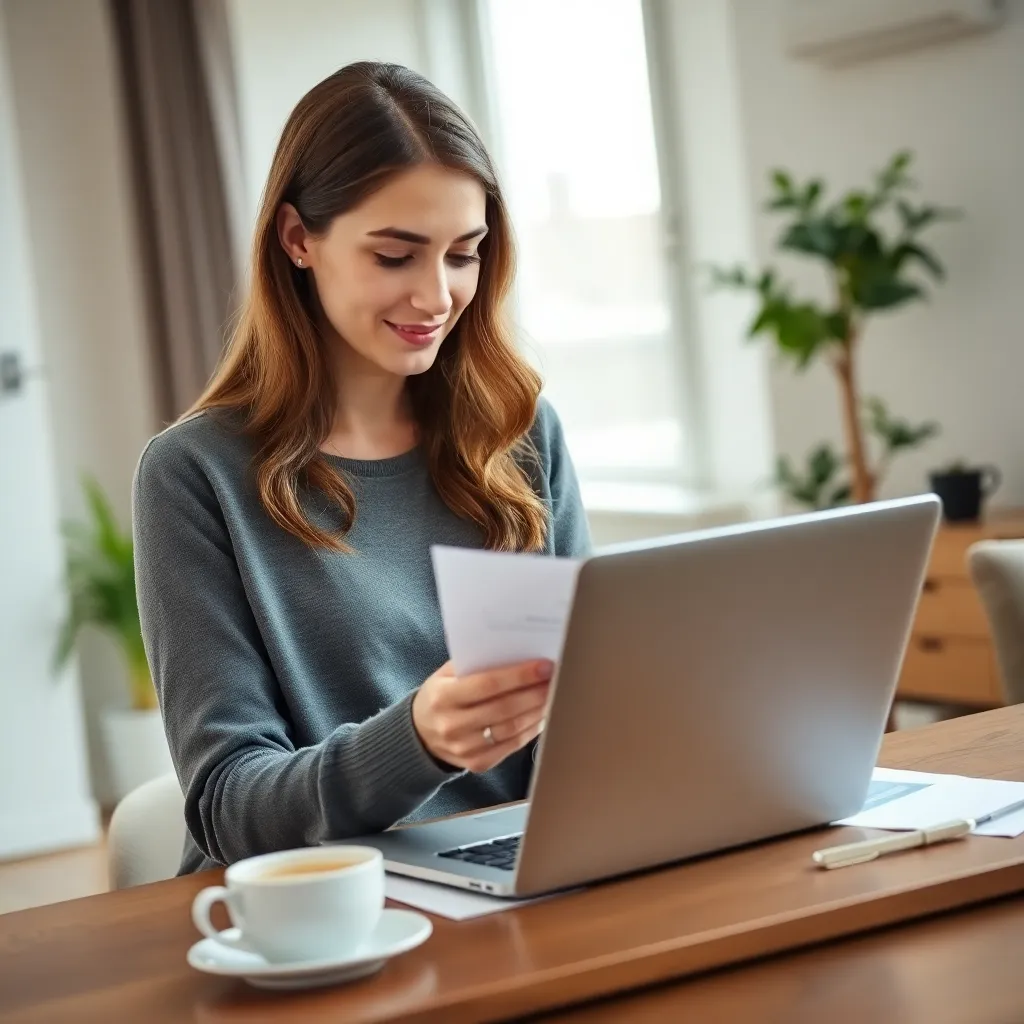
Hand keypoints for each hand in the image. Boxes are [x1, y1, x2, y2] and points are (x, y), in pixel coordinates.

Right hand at [412, 659, 552, 773]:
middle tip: (557, 678)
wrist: (419, 735)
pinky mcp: (478, 763)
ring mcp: (465, 748)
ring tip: (555, 693)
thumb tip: (517, 652)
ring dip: (538, 710)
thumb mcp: (445, 675)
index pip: (487, 684)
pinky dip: (532, 729)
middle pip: (505, 708)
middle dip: (536, 692)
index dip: (519, 675)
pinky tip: (543, 714)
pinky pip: (512, 745)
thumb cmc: (440, 696)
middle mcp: (453, 725)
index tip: (545, 666)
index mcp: (443, 696)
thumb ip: (474, 664)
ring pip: (512, 728)